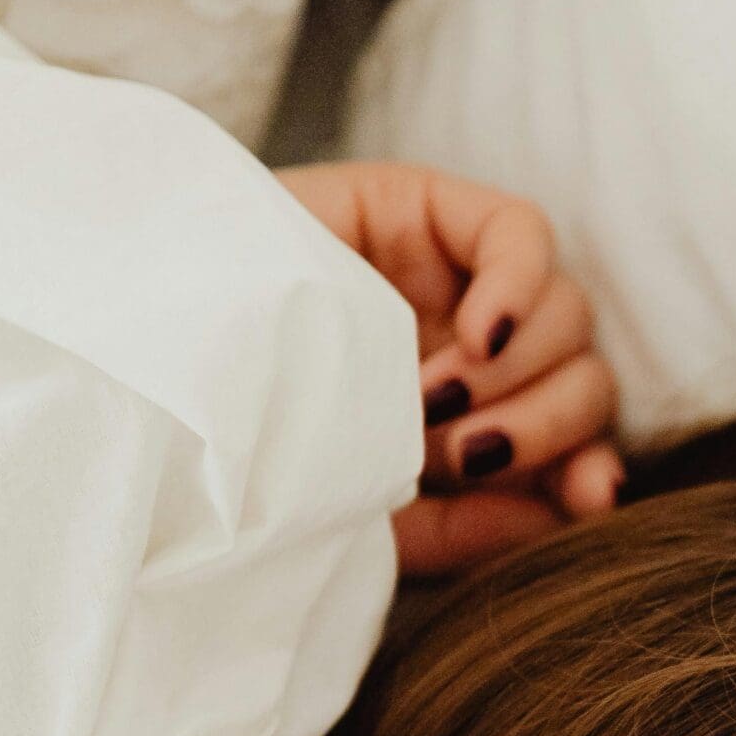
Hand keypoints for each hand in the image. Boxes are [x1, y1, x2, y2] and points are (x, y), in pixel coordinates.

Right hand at [278, 161, 624, 575]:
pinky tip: (480, 333)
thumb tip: (574, 515)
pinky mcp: (424, 210)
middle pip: (581, 378)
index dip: (594, 463)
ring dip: (516, 374)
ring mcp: (452, 280)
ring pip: (566, 316)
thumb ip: (468, 525)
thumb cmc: (239, 457)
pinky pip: (522, 233)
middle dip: (544, 426)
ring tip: (426, 402)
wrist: (141, 382)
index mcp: (465, 423)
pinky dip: (522, 284)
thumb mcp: (362, 513)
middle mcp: (471, 352)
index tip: (591, 495)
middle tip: (457, 451)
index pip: (573, 437)